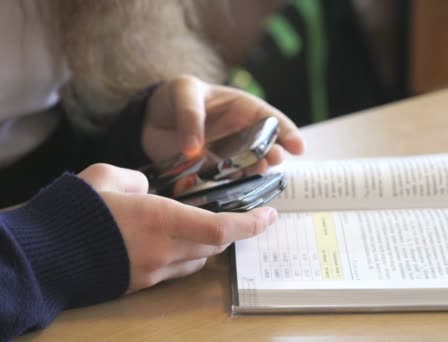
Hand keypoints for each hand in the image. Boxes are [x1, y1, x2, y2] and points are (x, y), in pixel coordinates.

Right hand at [78, 164, 277, 292]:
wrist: (42, 255)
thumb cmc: (73, 209)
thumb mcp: (106, 176)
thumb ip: (136, 178)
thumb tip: (148, 189)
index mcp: (159, 219)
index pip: (219, 227)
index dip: (249, 223)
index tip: (269, 215)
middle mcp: (162, 250)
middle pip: (213, 247)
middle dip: (227, 232)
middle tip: (232, 215)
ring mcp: (150, 272)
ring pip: (194, 260)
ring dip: (202, 245)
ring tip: (191, 226)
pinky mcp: (137, 284)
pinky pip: (171, 270)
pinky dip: (178, 255)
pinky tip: (160, 241)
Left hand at [144, 75, 304, 174]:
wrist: (149, 120)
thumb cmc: (173, 97)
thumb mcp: (183, 93)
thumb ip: (190, 116)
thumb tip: (194, 148)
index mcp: (241, 109)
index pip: (271, 119)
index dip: (287, 132)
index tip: (298, 147)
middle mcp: (240, 134)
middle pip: (266, 147)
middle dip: (274, 154)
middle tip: (274, 161)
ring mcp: (227, 155)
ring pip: (250, 167)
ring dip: (256, 172)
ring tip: (255, 173)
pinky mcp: (211, 172)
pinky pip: (228, 182)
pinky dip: (234, 187)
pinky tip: (236, 191)